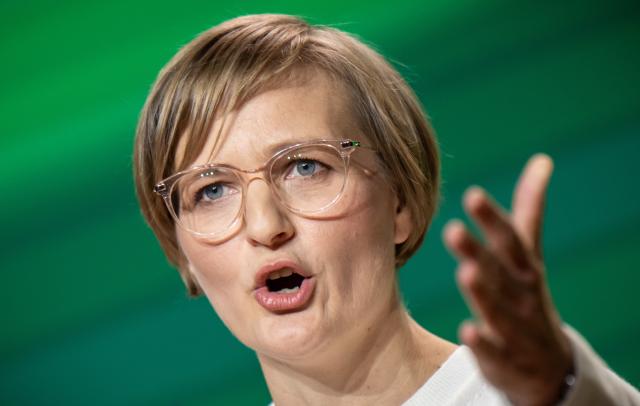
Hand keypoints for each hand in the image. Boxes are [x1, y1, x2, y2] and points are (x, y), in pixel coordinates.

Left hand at [443, 154, 572, 405]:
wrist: (550, 366)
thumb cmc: (530, 296)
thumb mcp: (531, 255)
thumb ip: (530, 210)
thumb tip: (541, 160)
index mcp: (525, 268)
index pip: (510, 240)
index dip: (492, 219)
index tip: (472, 195)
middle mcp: (522, 295)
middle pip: (500, 272)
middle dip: (479, 252)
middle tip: (452, 230)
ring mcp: (516, 329)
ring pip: (500, 309)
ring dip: (484, 292)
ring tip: (465, 272)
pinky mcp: (506, 361)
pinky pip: (495, 353)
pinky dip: (484, 344)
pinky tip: (468, 332)